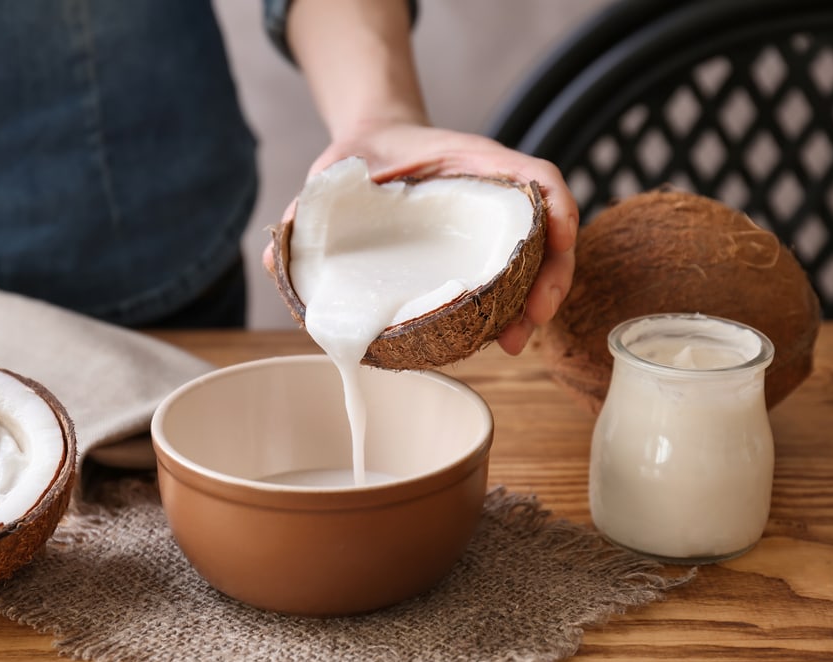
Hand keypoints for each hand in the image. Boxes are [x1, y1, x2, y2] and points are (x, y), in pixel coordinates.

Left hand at [263, 121, 578, 355]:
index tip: (554, 253)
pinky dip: (510, 302)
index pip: (539, 180)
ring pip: (535, 260)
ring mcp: (490, 220)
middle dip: (549, 283)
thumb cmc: (359, 158)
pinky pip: (509, 273)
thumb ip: (309, 208)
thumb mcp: (334, 172)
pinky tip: (492, 333)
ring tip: (512, 343)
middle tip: (524, 330)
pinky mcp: (477, 245)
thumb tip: (276, 261)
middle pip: (548, 233)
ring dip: (534, 303)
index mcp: (476, 161)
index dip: (556, 218)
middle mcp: (495, 190)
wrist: (369, 147)